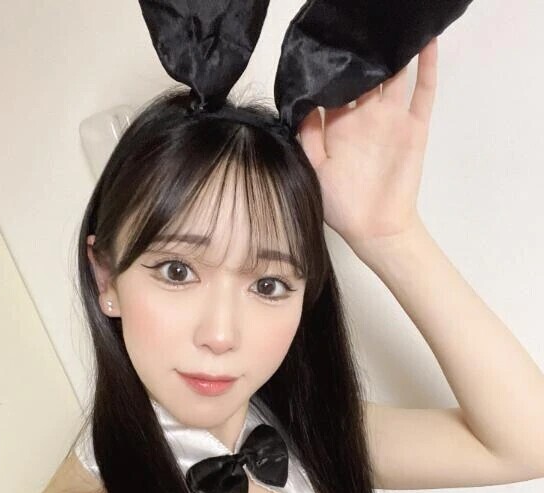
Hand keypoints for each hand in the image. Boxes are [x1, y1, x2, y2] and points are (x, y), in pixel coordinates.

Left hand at [298, 37, 437, 254]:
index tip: (328, 42)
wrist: (375, 229)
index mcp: (339, 125)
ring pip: (394, 76)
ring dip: (393, 52)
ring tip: (390, 25)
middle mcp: (365, 117)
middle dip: (363, 52)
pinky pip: (423, 92)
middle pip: (366, 75)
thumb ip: (308, 137)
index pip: (335, 87)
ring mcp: (392, 120)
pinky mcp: (414, 127)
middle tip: (359, 25)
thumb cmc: (340, 205)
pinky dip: (427, 67)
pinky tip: (425, 41)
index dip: (332, 67)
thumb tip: (305, 101)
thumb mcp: (313, 170)